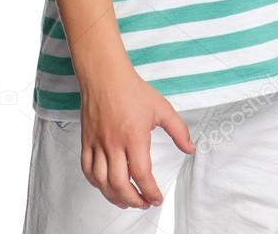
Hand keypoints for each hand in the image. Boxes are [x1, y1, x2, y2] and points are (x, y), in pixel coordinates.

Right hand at [79, 66, 195, 209]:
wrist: (105, 75)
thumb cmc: (131, 90)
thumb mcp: (162, 108)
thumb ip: (179, 130)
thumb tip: (190, 149)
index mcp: (134, 136)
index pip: (142, 174)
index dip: (150, 192)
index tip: (157, 198)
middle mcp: (113, 143)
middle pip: (119, 184)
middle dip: (133, 200)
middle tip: (143, 203)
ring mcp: (97, 143)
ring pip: (101, 181)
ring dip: (113, 196)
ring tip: (126, 200)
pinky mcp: (86, 140)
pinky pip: (86, 169)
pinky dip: (95, 183)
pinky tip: (105, 185)